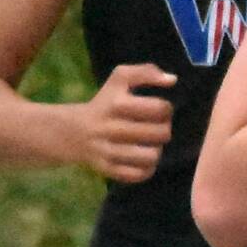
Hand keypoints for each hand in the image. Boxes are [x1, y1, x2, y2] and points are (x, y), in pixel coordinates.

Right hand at [80, 65, 173, 181]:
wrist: (74, 131)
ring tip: (150, 143)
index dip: (166, 109)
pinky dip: (147, 167)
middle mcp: (111, 128)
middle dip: (164, 129)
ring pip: (152, 156)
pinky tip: (142, 158)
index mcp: (116, 103)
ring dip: (157, 149)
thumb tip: (172, 80)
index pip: (160, 108)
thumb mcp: (120, 79)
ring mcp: (108, 151)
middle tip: (156, 127)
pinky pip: (141, 174)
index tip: (158, 109)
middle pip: (161, 134)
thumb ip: (146, 72)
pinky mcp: (108, 170)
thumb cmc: (106, 103)